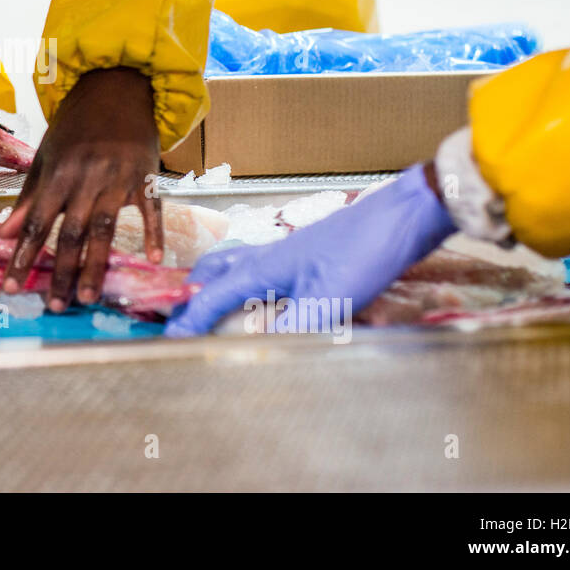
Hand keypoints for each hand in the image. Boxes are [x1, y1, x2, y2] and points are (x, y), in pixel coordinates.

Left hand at [0, 67, 161, 311]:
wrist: (117, 87)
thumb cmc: (77, 127)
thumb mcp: (46, 157)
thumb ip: (29, 198)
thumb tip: (4, 234)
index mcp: (58, 175)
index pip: (36, 223)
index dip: (23, 256)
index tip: (11, 286)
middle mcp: (86, 179)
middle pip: (71, 232)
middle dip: (61, 271)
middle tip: (55, 306)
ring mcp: (119, 178)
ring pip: (105, 228)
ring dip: (96, 264)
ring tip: (87, 296)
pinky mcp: (147, 176)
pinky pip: (151, 208)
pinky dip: (153, 232)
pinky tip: (152, 258)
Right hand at [164, 163, 455, 336]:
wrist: (401, 218)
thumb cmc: (363, 253)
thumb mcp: (330, 299)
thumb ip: (293, 327)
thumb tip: (261, 351)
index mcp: (262, 268)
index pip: (211, 298)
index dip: (190, 322)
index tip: (169, 341)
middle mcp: (265, 257)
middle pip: (213, 271)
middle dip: (193, 294)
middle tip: (184, 318)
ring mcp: (285, 253)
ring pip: (235, 264)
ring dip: (216, 283)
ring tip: (211, 302)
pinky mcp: (304, 255)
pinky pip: (258, 267)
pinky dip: (245, 281)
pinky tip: (265, 296)